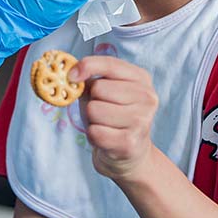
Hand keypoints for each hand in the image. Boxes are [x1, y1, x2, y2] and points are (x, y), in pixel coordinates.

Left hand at [70, 55, 158, 181]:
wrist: (130, 154)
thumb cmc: (112, 116)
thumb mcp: (104, 92)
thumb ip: (90, 78)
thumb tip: (70, 76)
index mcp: (141, 78)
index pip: (110, 64)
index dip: (87, 66)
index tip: (72, 75)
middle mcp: (147, 97)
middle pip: (98, 89)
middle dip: (92, 100)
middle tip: (102, 112)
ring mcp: (141, 120)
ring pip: (94, 110)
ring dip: (92, 120)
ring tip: (105, 125)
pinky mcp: (130, 143)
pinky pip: (94, 132)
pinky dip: (93, 136)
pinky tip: (106, 138)